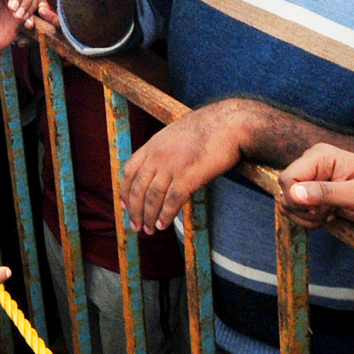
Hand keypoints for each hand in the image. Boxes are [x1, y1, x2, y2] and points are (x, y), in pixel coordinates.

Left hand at [121, 99, 249, 233]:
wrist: (229, 123)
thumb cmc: (209, 128)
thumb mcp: (176, 134)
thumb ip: (165, 151)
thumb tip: (163, 169)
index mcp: (153, 144)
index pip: (129, 171)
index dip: (125, 191)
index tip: (125, 205)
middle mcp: (158, 156)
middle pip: (138, 188)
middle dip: (135, 210)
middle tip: (136, 226)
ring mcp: (172, 166)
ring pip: (152, 198)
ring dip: (149, 217)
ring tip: (150, 230)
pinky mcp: (188, 177)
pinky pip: (172, 201)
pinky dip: (166, 215)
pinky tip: (163, 224)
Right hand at [279, 144, 353, 230]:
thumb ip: (326, 193)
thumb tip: (294, 193)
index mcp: (321, 156)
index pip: (287, 178)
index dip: (298, 200)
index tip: (321, 211)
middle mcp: (311, 163)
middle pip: (284, 190)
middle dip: (303, 210)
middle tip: (327, 215)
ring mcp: (309, 176)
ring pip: (287, 202)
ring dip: (306, 217)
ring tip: (329, 215)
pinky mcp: (310, 190)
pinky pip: (295, 208)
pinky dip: (308, 219)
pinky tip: (326, 216)